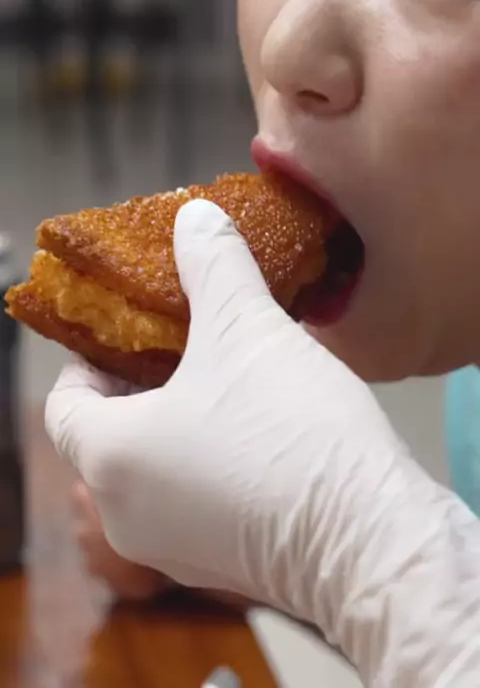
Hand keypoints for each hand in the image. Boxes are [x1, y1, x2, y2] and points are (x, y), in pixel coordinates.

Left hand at [47, 200, 479, 685]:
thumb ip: (213, 263)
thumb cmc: (291, 433)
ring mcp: (174, 550)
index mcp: (111, 460)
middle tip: (185, 342)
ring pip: (154, 469)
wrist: (370, 537)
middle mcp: (127, 515)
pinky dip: (209, 461)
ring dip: (180, 420)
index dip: (92, 359)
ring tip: (227, 376)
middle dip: (142, 383)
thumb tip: (195, 217)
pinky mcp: (223, 566)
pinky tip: (259, 427)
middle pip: (109, 435)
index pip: (65, 404)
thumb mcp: (247, 326)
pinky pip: (194, 500)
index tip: (132, 333)